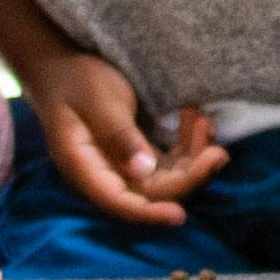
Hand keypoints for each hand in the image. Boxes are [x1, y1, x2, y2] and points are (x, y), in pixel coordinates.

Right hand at [19, 50, 227, 226]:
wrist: (62, 64)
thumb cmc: (74, 79)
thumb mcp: (98, 100)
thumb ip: (119, 134)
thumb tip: (144, 171)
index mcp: (84, 168)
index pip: (118, 202)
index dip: (149, 213)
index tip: (179, 216)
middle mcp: (104, 174)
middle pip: (151, 192)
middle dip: (188, 175)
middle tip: (217, 151)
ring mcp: (121, 165)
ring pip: (165, 178)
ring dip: (192, 156)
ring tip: (204, 121)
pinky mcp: (135, 154)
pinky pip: (167, 162)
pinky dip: (186, 145)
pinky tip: (195, 118)